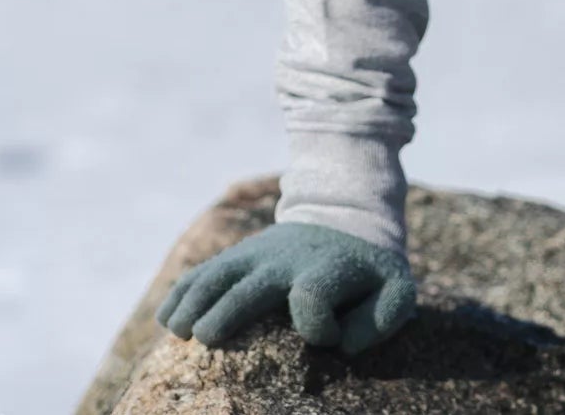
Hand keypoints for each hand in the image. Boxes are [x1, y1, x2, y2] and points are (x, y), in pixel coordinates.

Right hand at [155, 222, 416, 355]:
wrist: (345, 219)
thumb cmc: (369, 273)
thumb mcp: (396, 289)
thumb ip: (387, 318)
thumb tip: (344, 345)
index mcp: (329, 268)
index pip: (314, 295)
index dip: (317, 324)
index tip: (325, 337)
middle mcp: (288, 260)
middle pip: (252, 285)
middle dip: (228, 310)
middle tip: (208, 338)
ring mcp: (258, 254)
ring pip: (219, 275)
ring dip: (196, 301)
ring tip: (179, 331)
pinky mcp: (239, 256)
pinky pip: (204, 271)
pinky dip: (182, 292)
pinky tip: (167, 319)